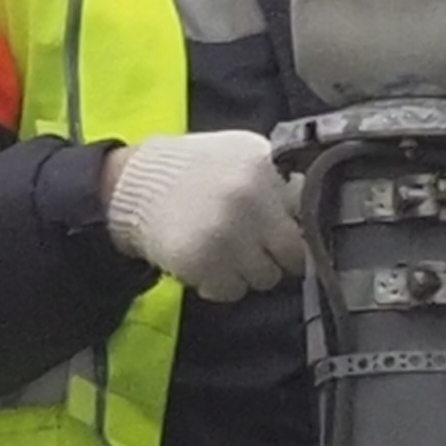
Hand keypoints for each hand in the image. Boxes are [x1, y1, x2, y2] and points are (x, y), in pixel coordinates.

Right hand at [101, 131, 312, 298]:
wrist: (134, 186)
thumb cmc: (194, 170)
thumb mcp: (241, 154)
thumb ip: (278, 177)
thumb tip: (311, 203)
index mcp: (263, 169)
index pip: (309, 215)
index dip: (298, 227)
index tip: (285, 231)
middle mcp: (249, 200)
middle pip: (293, 255)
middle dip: (278, 256)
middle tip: (256, 248)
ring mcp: (226, 233)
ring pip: (265, 278)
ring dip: (249, 272)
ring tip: (226, 252)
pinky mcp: (202, 262)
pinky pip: (233, 291)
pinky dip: (222, 284)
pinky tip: (208, 263)